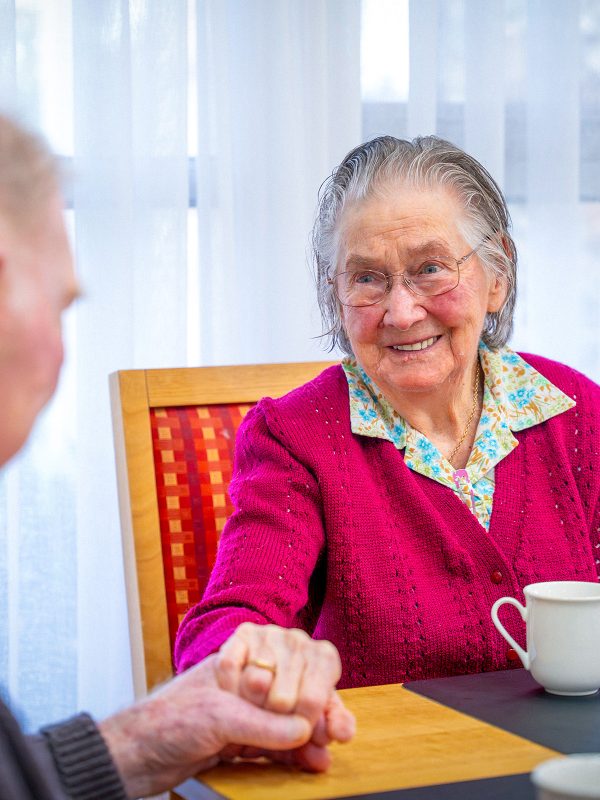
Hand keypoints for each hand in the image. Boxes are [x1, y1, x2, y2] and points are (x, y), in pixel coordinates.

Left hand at [98, 653, 316, 798]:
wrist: (132, 757)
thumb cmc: (167, 721)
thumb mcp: (219, 716)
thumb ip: (263, 723)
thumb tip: (304, 728)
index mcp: (240, 657)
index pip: (290, 661)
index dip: (312, 686)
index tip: (323, 714)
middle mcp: (246, 679)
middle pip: (296, 690)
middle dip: (317, 713)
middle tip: (333, 733)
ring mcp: (245, 710)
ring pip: (290, 719)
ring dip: (311, 736)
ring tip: (327, 752)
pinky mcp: (242, 740)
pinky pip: (278, 744)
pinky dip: (296, 753)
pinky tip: (313, 761)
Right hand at [216, 622, 355, 765]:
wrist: (238, 694)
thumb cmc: (278, 713)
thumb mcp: (300, 730)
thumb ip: (321, 736)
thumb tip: (342, 734)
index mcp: (324, 659)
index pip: (311, 703)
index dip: (300, 727)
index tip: (295, 731)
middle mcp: (300, 640)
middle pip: (282, 699)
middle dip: (272, 721)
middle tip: (269, 720)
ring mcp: (271, 633)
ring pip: (255, 682)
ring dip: (248, 705)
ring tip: (252, 707)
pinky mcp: (244, 632)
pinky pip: (230, 667)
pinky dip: (229, 688)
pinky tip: (233, 693)